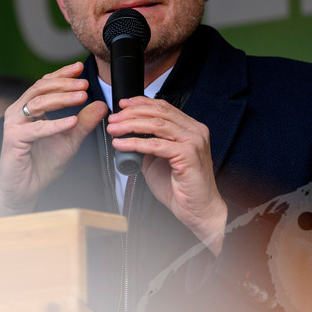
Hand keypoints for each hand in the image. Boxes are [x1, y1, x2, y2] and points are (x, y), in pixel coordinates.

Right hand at [0, 62, 107, 215]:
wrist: (25, 189)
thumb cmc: (43, 163)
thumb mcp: (70, 140)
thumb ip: (84, 122)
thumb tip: (102, 104)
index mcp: (28, 108)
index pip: (45, 84)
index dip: (62, 75)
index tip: (80, 67)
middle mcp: (18, 112)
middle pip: (40, 88)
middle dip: (65, 84)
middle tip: (85, 83)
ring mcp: (14, 124)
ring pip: (38, 103)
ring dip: (62, 99)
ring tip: (82, 97)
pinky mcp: (13, 140)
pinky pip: (37, 129)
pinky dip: (56, 124)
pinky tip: (72, 121)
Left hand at [107, 96, 227, 253]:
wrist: (198, 209)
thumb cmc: (182, 187)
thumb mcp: (160, 160)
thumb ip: (149, 145)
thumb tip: (130, 135)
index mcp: (191, 128)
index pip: (164, 107)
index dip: (141, 103)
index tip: (123, 105)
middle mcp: (195, 131)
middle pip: (159, 112)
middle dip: (132, 113)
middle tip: (114, 119)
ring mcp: (193, 141)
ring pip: (156, 125)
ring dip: (131, 125)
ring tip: (114, 129)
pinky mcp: (187, 154)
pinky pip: (156, 145)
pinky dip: (135, 143)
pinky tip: (121, 144)